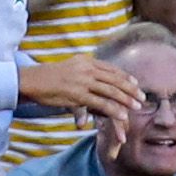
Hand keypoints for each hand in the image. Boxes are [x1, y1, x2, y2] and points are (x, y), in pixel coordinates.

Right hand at [22, 51, 146, 122]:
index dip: (126, 77)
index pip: (112, 69)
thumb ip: (85, 70)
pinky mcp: (78, 95)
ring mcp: (83, 81)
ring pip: (111, 91)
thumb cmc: (50, 76)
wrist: (32, 80)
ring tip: (137, 107)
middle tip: (142, 97)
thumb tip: (96, 74)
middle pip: (115, 80)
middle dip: (131, 89)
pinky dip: (113, 109)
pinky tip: (122, 114)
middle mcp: (88, 69)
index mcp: (87, 61)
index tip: (136, 84)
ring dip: (126, 100)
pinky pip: (100, 103)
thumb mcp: (71, 67)